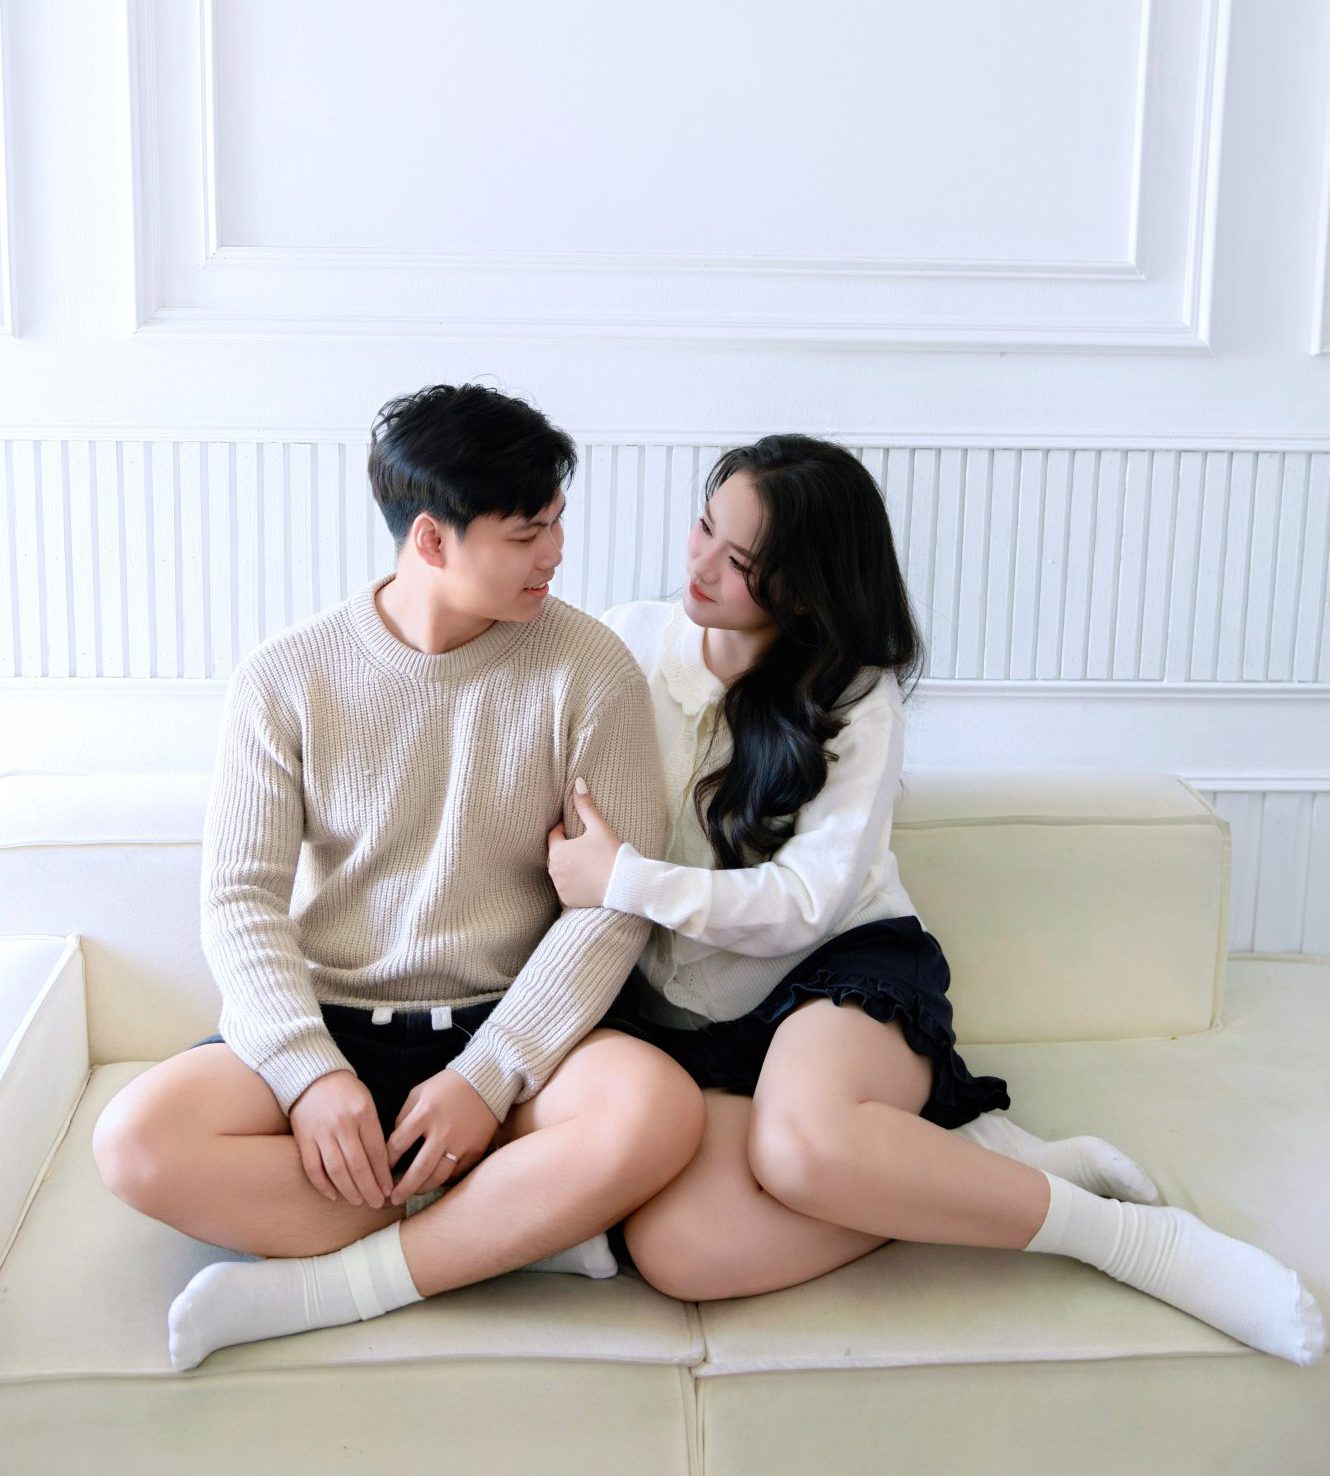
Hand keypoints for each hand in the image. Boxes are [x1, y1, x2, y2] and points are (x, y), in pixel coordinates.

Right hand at [289, 1069, 393, 1207]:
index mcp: (363, 1114)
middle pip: (358, 1165)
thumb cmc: (345, 1091)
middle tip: (376, 1203)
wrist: (312, 1076)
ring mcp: (321, 1132)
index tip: (389, 1190)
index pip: (376, 1152)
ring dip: (349, 1190)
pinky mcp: (303, 1138)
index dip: (383, 1175)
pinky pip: (313, 1167)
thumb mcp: (366, 1103)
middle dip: (369, 1188)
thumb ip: (373, 1130)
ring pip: (336, 1170)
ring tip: (358, 1202)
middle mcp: (342, 1124)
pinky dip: (323, 1185)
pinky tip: (333, 1195)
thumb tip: (383, 1164)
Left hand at [385, 1068, 499, 1204]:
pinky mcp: (475, 1149)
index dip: (387, 1160)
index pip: (398, 1144)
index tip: (383, 1169)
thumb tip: (394, 1142)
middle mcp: (442, 1131)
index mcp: (425, 1113)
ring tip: (413, 1194)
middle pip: (419, 1169)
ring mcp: (461, 1143)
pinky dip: (445, 1179)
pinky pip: (457, 1172)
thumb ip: (405, 1116)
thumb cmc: (448, 1085)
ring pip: (439, 1176)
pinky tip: (435, 1181)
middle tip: (393, 1199)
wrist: (487, 1080)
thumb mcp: (420, 1092)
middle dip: (403, 1188)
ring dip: (423, 1188)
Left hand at [546, 777, 623, 907]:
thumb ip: (585, 805)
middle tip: (584, 846)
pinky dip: (573, 883)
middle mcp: (554, 870)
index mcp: (558, 851)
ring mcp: (560, 887)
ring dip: (568, 866)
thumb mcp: (598, 827)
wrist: (625, 885)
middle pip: (556, 854)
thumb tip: (577, 782)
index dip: (564, 830)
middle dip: (566, 848)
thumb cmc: (611, 854)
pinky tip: (587, 879)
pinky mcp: (568, 899)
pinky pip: (566, 888)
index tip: (577, 830)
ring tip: (586, 863)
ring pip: (560, 872)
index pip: (553, 835)